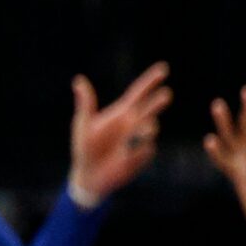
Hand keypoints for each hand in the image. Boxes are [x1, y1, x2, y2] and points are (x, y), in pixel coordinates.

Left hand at [69, 63, 172, 205]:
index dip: (150, 81)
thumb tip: (79, 80)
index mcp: (120, 113)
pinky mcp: (141, 156)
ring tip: (138, 132)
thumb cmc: (84, 148)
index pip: (138, 94)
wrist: (89, 176)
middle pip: (150, 109)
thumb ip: (86, 103)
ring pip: (151, 129)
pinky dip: (136, 151)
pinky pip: (145, 149)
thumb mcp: (83, 124)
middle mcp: (132, 125)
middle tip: (166, 94)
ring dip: (146, 128)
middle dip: (157, 102)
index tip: (163, 69)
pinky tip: (123, 157)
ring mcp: (138, 140)